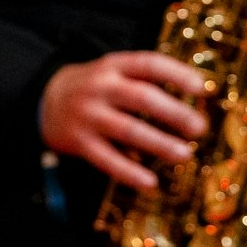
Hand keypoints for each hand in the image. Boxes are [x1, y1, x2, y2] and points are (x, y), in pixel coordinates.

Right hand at [40, 52, 208, 191]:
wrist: (44, 101)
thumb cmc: (94, 88)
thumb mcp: (114, 73)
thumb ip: (146, 83)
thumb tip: (193, 107)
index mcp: (113, 66)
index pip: (148, 64)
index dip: (177, 74)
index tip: (202, 89)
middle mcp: (100, 87)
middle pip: (142, 97)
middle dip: (174, 113)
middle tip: (199, 128)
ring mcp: (88, 115)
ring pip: (128, 130)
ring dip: (159, 143)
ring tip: (184, 154)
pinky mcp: (79, 142)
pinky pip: (107, 160)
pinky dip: (130, 172)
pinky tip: (150, 182)